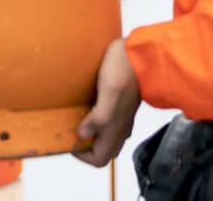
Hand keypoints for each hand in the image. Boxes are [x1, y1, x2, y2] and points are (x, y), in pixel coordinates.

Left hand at [74, 38, 140, 166]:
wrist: (143, 53)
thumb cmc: (127, 70)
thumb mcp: (110, 92)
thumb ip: (98, 117)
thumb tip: (82, 133)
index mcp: (116, 128)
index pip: (99, 159)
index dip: (82, 156)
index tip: (69, 141)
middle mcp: (120, 125)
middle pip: (102, 150)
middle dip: (84, 145)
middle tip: (70, 130)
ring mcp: (122, 114)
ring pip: (105, 135)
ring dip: (89, 131)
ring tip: (75, 117)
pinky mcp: (121, 102)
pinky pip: (107, 119)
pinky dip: (94, 117)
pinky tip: (86, 103)